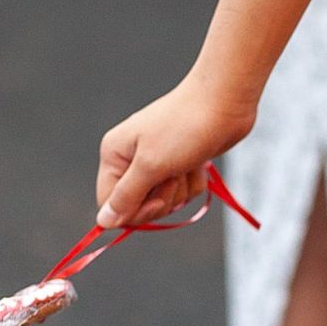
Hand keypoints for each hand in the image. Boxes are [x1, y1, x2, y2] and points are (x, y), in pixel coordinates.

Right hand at [95, 73, 255, 229]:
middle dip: (164, 197)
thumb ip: (126, 196)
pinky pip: (184, 192)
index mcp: (115, 155)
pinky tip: (199, 162)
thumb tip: (103, 222)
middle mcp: (131, 160)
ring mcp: (157, 162)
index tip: (157, 200)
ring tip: (188, 163)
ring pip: (166, 201)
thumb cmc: (184, 129)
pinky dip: (194, 181)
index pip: (110, 203)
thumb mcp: (151, 166)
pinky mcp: (180, 165)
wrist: (223, 103)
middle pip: (140, 207)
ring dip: (182, 188)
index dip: (135, 212)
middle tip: (174, 174)